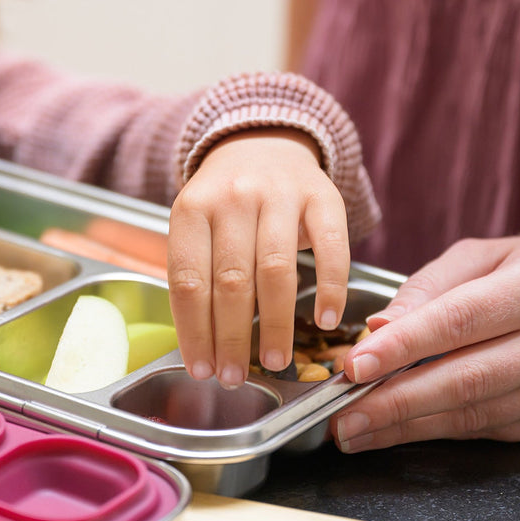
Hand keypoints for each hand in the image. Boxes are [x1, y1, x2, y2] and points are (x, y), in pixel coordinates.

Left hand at [167, 128, 350, 389]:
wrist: (265, 143)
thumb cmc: (227, 203)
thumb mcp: (197, 225)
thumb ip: (198, 273)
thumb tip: (202, 348)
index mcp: (192, 209)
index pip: (188, 280)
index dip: (194, 332)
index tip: (202, 369)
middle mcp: (234, 197)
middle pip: (231, 281)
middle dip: (232, 338)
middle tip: (235, 377)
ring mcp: (280, 194)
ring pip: (276, 271)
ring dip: (275, 325)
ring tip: (274, 361)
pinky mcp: (323, 196)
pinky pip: (331, 248)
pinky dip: (329, 289)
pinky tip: (325, 321)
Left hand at [330, 233, 519, 448]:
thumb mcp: (489, 254)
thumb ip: (430, 286)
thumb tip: (378, 328)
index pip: (457, 322)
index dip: (400, 348)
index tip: (353, 365)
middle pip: (462, 380)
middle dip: (392, 403)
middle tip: (341, 415)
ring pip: (471, 414)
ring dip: (406, 427)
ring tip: (355, 430)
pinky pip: (487, 429)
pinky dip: (437, 431)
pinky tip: (399, 430)